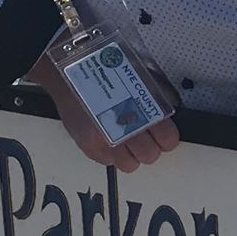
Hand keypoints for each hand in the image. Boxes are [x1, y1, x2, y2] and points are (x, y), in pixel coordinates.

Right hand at [29, 54, 178, 172]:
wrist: (69, 72)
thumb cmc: (102, 70)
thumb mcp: (140, 77)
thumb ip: (156, 98)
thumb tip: (168, 111)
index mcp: (142, 110)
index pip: (168, 140)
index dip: (166, 139)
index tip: (163, 136)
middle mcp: (124, 127)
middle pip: (150, 156)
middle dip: (149, 148)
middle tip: (143, 137)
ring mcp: (106, 141)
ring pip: (130, 165)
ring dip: (130, 155)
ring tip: (126, 141)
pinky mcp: (89, 148)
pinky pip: (108, 162)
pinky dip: (111, 154)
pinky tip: (109, 138)